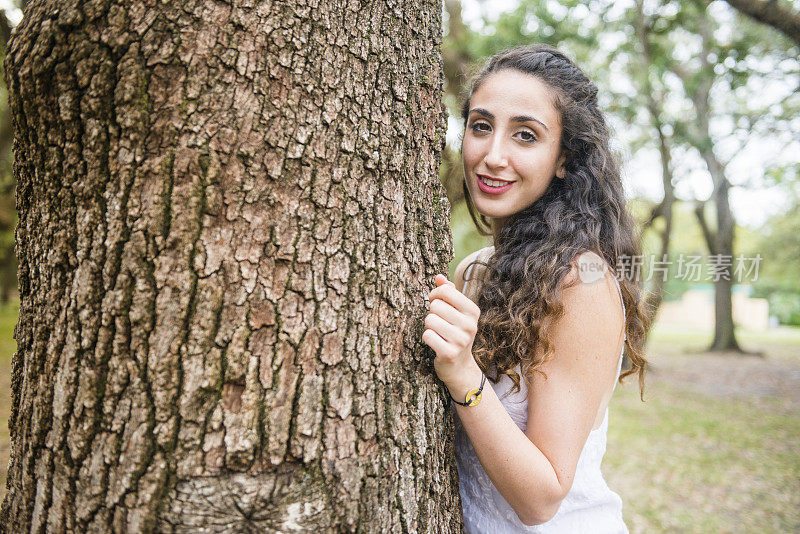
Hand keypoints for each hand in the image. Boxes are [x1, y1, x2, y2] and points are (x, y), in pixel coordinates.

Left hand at [422, 274, 483, 400]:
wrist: (460, 366)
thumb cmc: (454, 332)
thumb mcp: (456, 311)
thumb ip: (448, 292)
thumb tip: (439, 276)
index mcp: (473, 310)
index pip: (445, 290)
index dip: (435, 295)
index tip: (436, 303)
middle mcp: (470, 325)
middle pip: (435, 306)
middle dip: (432, 313)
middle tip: (439, 323)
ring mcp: (461, 340)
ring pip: (429, 320)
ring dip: (429, 327)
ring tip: (438, 333)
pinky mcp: (449, 353)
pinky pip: (427, 335)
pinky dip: (427, 338)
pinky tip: (435, 343)